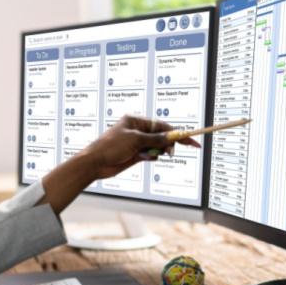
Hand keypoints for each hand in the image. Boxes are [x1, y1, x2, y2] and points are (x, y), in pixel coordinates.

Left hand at [83, 115, 201, 179]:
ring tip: (149, 155)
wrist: (96, 163)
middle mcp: (138, 131)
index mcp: (136, 121)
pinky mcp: (136, 155)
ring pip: (157, 147)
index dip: (176, 132)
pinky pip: (151, 155)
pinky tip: (145, 158)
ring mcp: (137, 143)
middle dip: (167, 143)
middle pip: (161, 136)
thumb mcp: (135, 140)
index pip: (162, 126)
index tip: (190, 139)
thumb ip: (155, 139)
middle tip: (170, 152)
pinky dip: (152, 157)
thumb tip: (171, 137)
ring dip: (158, 151)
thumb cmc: (110, 146)